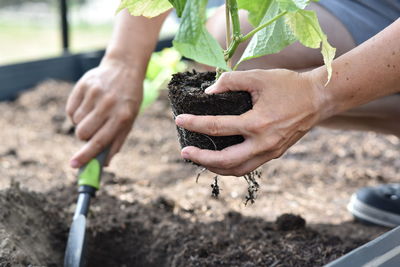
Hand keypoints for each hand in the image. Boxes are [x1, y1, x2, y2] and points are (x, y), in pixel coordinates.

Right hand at [66, 58, 142, 167]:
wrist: (124, 68)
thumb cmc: (127, 100)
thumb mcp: (129, 120)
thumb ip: (117, 142)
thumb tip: (104, 164)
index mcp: (122, 116)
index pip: (100, 141)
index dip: (86, 155)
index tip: (74, 165)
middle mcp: (108, 105)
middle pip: (83, 133)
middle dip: (84, 138)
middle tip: (92, 132)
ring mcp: (95, 93)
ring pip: (76, 122)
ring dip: (82, 123)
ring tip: (94, 114)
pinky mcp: (84, 85)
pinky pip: (71, 109)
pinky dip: (76, 113)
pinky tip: (88, 105)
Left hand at [175, 69, 324, 175]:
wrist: (319, 99)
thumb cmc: (289, 85)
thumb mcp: (259, 77)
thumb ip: (231, 81)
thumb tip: (208, 91)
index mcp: (257, 123)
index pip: (217, 127)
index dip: (195, 124)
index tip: (179, 120)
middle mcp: (263, 143)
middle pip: (225, 161)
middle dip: (201, 158)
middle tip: (184, 152)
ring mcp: (270, 152)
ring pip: (238, 170)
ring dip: (216, 167)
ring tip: (200, 159)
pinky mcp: (275, 153)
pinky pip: (249, 166)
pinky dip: (232, 166)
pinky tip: (221, 159)